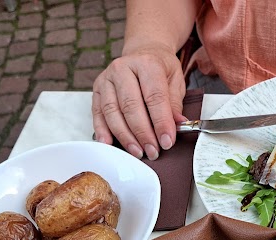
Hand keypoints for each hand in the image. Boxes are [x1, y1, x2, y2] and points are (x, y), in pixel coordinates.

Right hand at [92, 43, 185, 159]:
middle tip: (152, 151)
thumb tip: (177, 125)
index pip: (154, 97)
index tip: (167, 141)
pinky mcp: (97, 89)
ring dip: (125, 136)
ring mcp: (107, 79)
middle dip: (142, 134)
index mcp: (147, 63)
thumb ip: (174, 104)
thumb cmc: (159, 68)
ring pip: (112, 112)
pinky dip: (103, 131)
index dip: (161, 122)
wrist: (142, 52)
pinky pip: (98, 113)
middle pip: (131, 106)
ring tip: (138, 152)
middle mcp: (123, 68)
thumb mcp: (175, 81)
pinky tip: (110, 144)